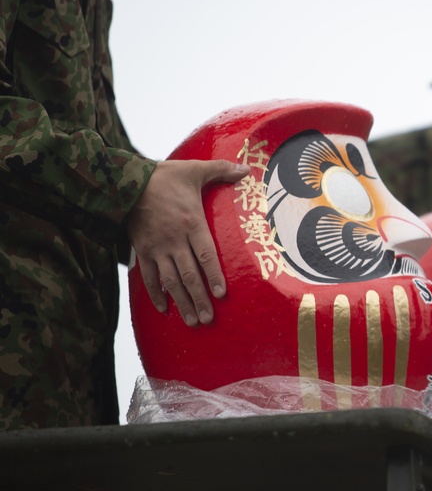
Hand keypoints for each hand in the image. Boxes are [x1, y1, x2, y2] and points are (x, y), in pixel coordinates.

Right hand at [128, 159, 249, 326]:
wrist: (125, 181)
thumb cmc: (165, 176)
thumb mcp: (195, 169)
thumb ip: (221, 170)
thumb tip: (246, 168)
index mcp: (191, 222)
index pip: (206, 254)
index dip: (214, 275)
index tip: (221, 294)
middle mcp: (174, 240)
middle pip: (189, 274)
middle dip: (199, 298)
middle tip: (209, 319)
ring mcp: (156, 248)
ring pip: (170, 281)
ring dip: (182, 302)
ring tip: (193, 322)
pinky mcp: (142, 251)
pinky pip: (148, 277)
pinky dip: (156, 294)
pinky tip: (165, 310)